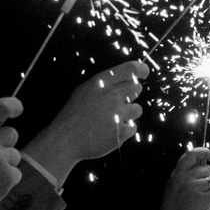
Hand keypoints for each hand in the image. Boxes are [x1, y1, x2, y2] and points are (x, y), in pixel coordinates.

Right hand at [27, 61, 147, 178]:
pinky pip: (132, 127)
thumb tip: (128, 77)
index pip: (130, 69)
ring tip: (110, 119)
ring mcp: (118, 114)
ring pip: (137, 109)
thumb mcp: (84, 91)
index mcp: (100, 83)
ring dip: (127, 114)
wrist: (65, 140)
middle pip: (136, 88)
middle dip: (130, 94)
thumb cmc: (74, 114)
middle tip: (117, 102)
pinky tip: (109, 132)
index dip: (141, 69)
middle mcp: (111, 96)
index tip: (144, 73)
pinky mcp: (122, 132)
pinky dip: (123, 130)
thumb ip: (105, 83)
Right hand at [161, 146, 209, 209]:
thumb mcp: (173, 186)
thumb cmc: (175, 206)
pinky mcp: (204, 198)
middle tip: (198, 191)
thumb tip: (204, 161)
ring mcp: (195, 188)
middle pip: (207, 169)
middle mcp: (185, 178)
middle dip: (207, 178)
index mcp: (177, 174)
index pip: (192, 154)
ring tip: (199, 199)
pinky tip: (203, 206)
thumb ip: (185, 174)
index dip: (204, 152)